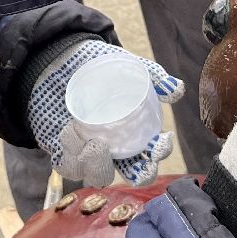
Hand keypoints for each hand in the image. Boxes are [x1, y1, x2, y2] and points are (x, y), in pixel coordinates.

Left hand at [26, 39, 183, 187]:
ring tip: (91, 142)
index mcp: (135, 132)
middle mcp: (115, 149)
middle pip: (133, 174)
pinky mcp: (64, 154)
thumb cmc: (97, 66)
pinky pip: (69, 166)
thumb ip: (151, 75)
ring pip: (99, 176)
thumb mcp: (124, 66)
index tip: (159, 144)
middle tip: (137, 165)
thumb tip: (177, 89)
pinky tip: (69, 130)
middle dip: (140, 174)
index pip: (154, 151)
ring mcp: (89, 155)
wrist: (59, 62)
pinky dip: (71, 154)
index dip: (160, 152)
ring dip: (98, 164)